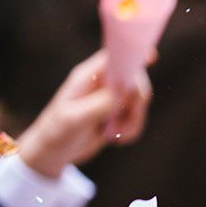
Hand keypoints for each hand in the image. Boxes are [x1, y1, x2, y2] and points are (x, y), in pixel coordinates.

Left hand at [18, 50, 152, 178]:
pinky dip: (132, 130)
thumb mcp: (75, 119)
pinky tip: (116, 139)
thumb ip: (99, 103)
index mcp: (89, 76)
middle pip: (135, 81)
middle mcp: (102, 82)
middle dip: (137, 105)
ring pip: (140, 102)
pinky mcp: (117, 113)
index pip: (115, 57)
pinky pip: (138, 117)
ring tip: (114, 136)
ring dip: (134, 122)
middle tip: (122, 125)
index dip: (134, 54)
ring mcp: (111, 97)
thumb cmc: (56, 132)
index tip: (152, 56)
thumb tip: (124, 89)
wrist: (53, 152)